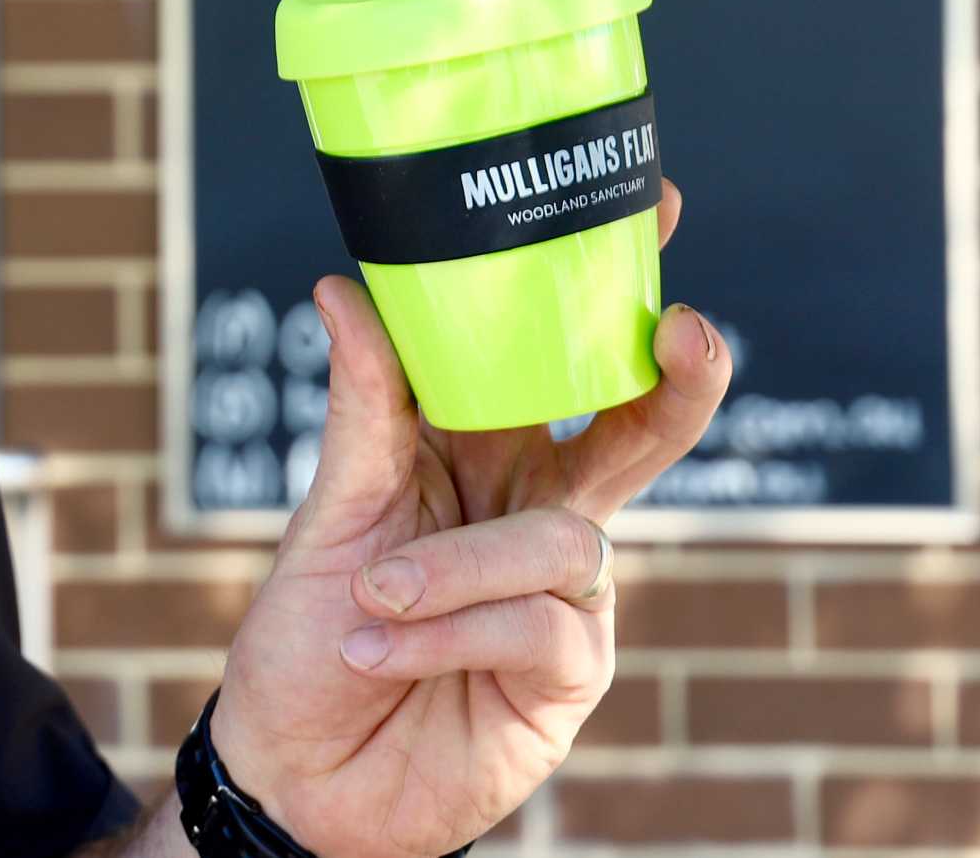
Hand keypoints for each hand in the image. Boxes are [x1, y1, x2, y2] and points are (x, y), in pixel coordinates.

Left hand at [205, 178, 728, 857]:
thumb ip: (363, 408)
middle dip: (674, 380)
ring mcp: (566, 597)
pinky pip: (539, 625)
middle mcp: (539, 514)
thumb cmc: (307, 638)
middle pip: (636, 432)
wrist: (293, 773)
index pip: (553, 361)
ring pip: (561, 539)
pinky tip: (381, 651)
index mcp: (482, 456)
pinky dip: (448, 631)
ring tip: (370, 599)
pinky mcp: (570, 677)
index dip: (606, 290)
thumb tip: (346, 288)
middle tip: (686, 333)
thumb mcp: (329, 513)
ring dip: (452, 569)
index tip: (660, 206)